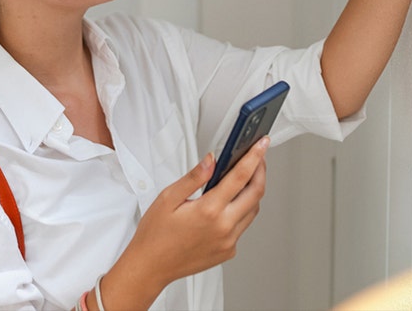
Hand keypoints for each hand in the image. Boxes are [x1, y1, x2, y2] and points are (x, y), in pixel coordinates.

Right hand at [104, 137, 269, 303]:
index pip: (241, 176)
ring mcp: (228, 241)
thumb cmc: (155, 236)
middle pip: (256, 192)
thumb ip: (194, 177)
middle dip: (261, 171)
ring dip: (253, 192)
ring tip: (245, 178)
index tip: (262, 144)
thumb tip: (211, 160)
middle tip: (258, 158)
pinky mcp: (228, 251)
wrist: (150, 268)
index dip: (255, 156)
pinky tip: (231, 205)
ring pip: (253, 210)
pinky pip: (243, 226)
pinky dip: (242, 212)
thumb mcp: (168, 198)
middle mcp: (223, 227)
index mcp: (209, 210)